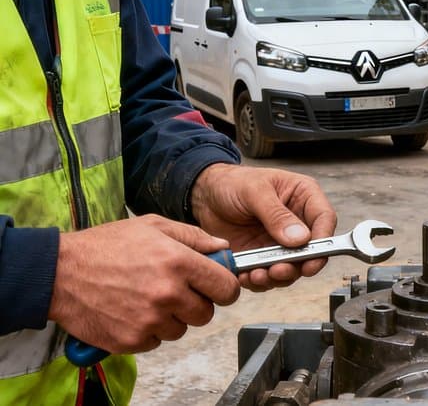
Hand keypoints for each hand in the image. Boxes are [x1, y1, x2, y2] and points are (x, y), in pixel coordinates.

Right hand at [49, 215, 239, 353]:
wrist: (59, 273)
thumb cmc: (105, 246)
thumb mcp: (152, 226)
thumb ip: (193, 236)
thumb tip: (223, 248)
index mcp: (178, 262)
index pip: (227, 288)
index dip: (224, 288)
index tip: (216, 287)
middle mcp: (167, 293)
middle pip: (207, 313)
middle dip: (196, 303)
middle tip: (176, 291)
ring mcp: (149, 320)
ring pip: (182, 329)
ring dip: (171, 318)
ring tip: (148, 298)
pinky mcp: (132, 340)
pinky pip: (157, 341)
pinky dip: (149, 331)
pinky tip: (132, 311)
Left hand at [191, 164, 336, 291]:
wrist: (205, 196)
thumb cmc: (232, 183)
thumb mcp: (255, 191)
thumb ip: (277, 214)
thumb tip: (300, 238)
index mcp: (303, 197)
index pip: (324, 220)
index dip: (323, 241)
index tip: (312, 258)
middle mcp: (297, 222)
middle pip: (311, 250)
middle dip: (297, 265)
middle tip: (279, 270)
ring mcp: (281, 242)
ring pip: (292, 267)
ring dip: (277, 276)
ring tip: (259, 274)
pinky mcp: (264, 257)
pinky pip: (269, 275)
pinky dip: (260, 280)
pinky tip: (247, 275)